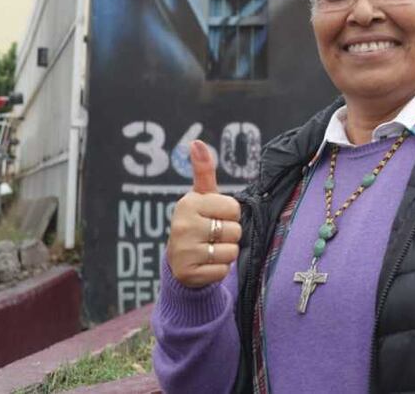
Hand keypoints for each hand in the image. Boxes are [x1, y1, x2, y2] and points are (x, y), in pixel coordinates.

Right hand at [166, 141, 242, 287]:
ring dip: (226, 253)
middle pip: (234, 231)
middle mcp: (182, 226)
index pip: (234, 209)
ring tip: (210, 249)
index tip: (215, 217)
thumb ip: (203, 171)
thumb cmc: (198, 222)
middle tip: (213, 236)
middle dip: (230, 235)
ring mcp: (184, 251)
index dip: (231, 215)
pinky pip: (223, 270)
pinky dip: (219, 270)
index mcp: (188, 203)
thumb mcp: (202, 196)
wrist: (180, 261)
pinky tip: (206, 264)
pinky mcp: (189, 273)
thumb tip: (197, 142)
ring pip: (231, 251)